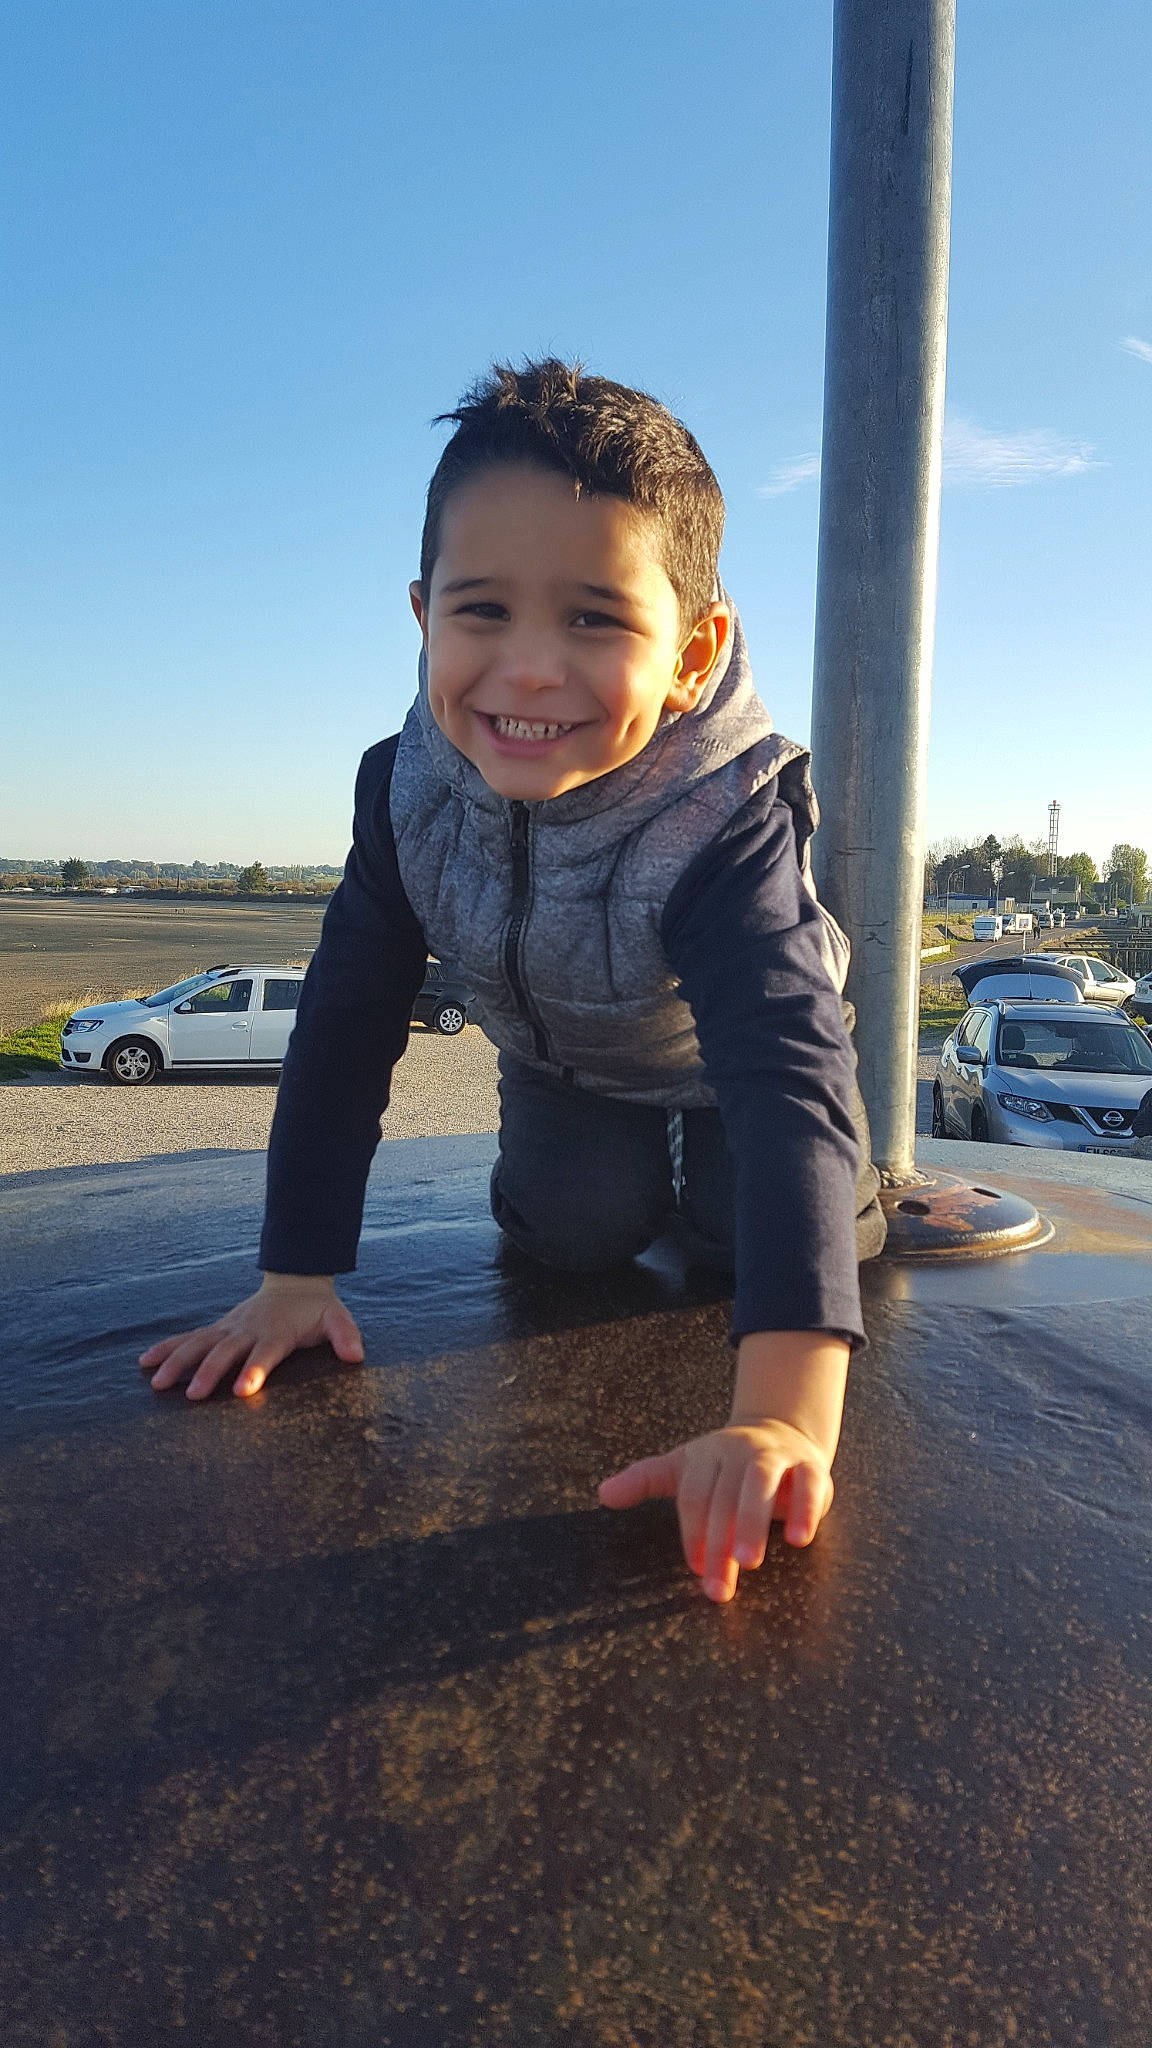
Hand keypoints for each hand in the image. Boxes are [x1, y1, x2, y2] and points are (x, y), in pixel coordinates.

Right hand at [139, 1274, 363, 1400]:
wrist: (295, 1281)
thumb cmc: (316, 1309)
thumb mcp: (337, 1319)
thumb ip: (346, 1335)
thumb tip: (355, 1356)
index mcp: (277, 1332)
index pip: (265, 1353)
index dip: (255, 1370)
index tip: (244, 1391)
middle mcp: (247, 1330)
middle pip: (225, 1351)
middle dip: (209, 1372)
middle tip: (194, 1395)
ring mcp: (229, 1328)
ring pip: (199, 1343)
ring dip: (177, 1362)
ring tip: (157, 1383)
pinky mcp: (218, 1329)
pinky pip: (188, 1338)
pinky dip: (166, 1348)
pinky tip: (144, 1362)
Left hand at [597, 1421, 834, 1603]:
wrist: (781, 1430)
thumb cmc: (725, 1462)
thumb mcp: (683, 1467)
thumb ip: (644, 1480)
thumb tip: (603, 1494)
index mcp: (705, 1455)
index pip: (693, 1495)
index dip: (693, 1532)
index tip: (697, 1569)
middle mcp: (737, 1452)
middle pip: (723, 1496)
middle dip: (720, 1544)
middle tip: (719, 1588)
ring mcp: (774, 1455)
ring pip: (760, 1484)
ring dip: (753, 1523)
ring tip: (749, 1562)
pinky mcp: (808, 1465)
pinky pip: (808, 1483)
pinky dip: (805, 1509)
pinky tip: (798, 1539)